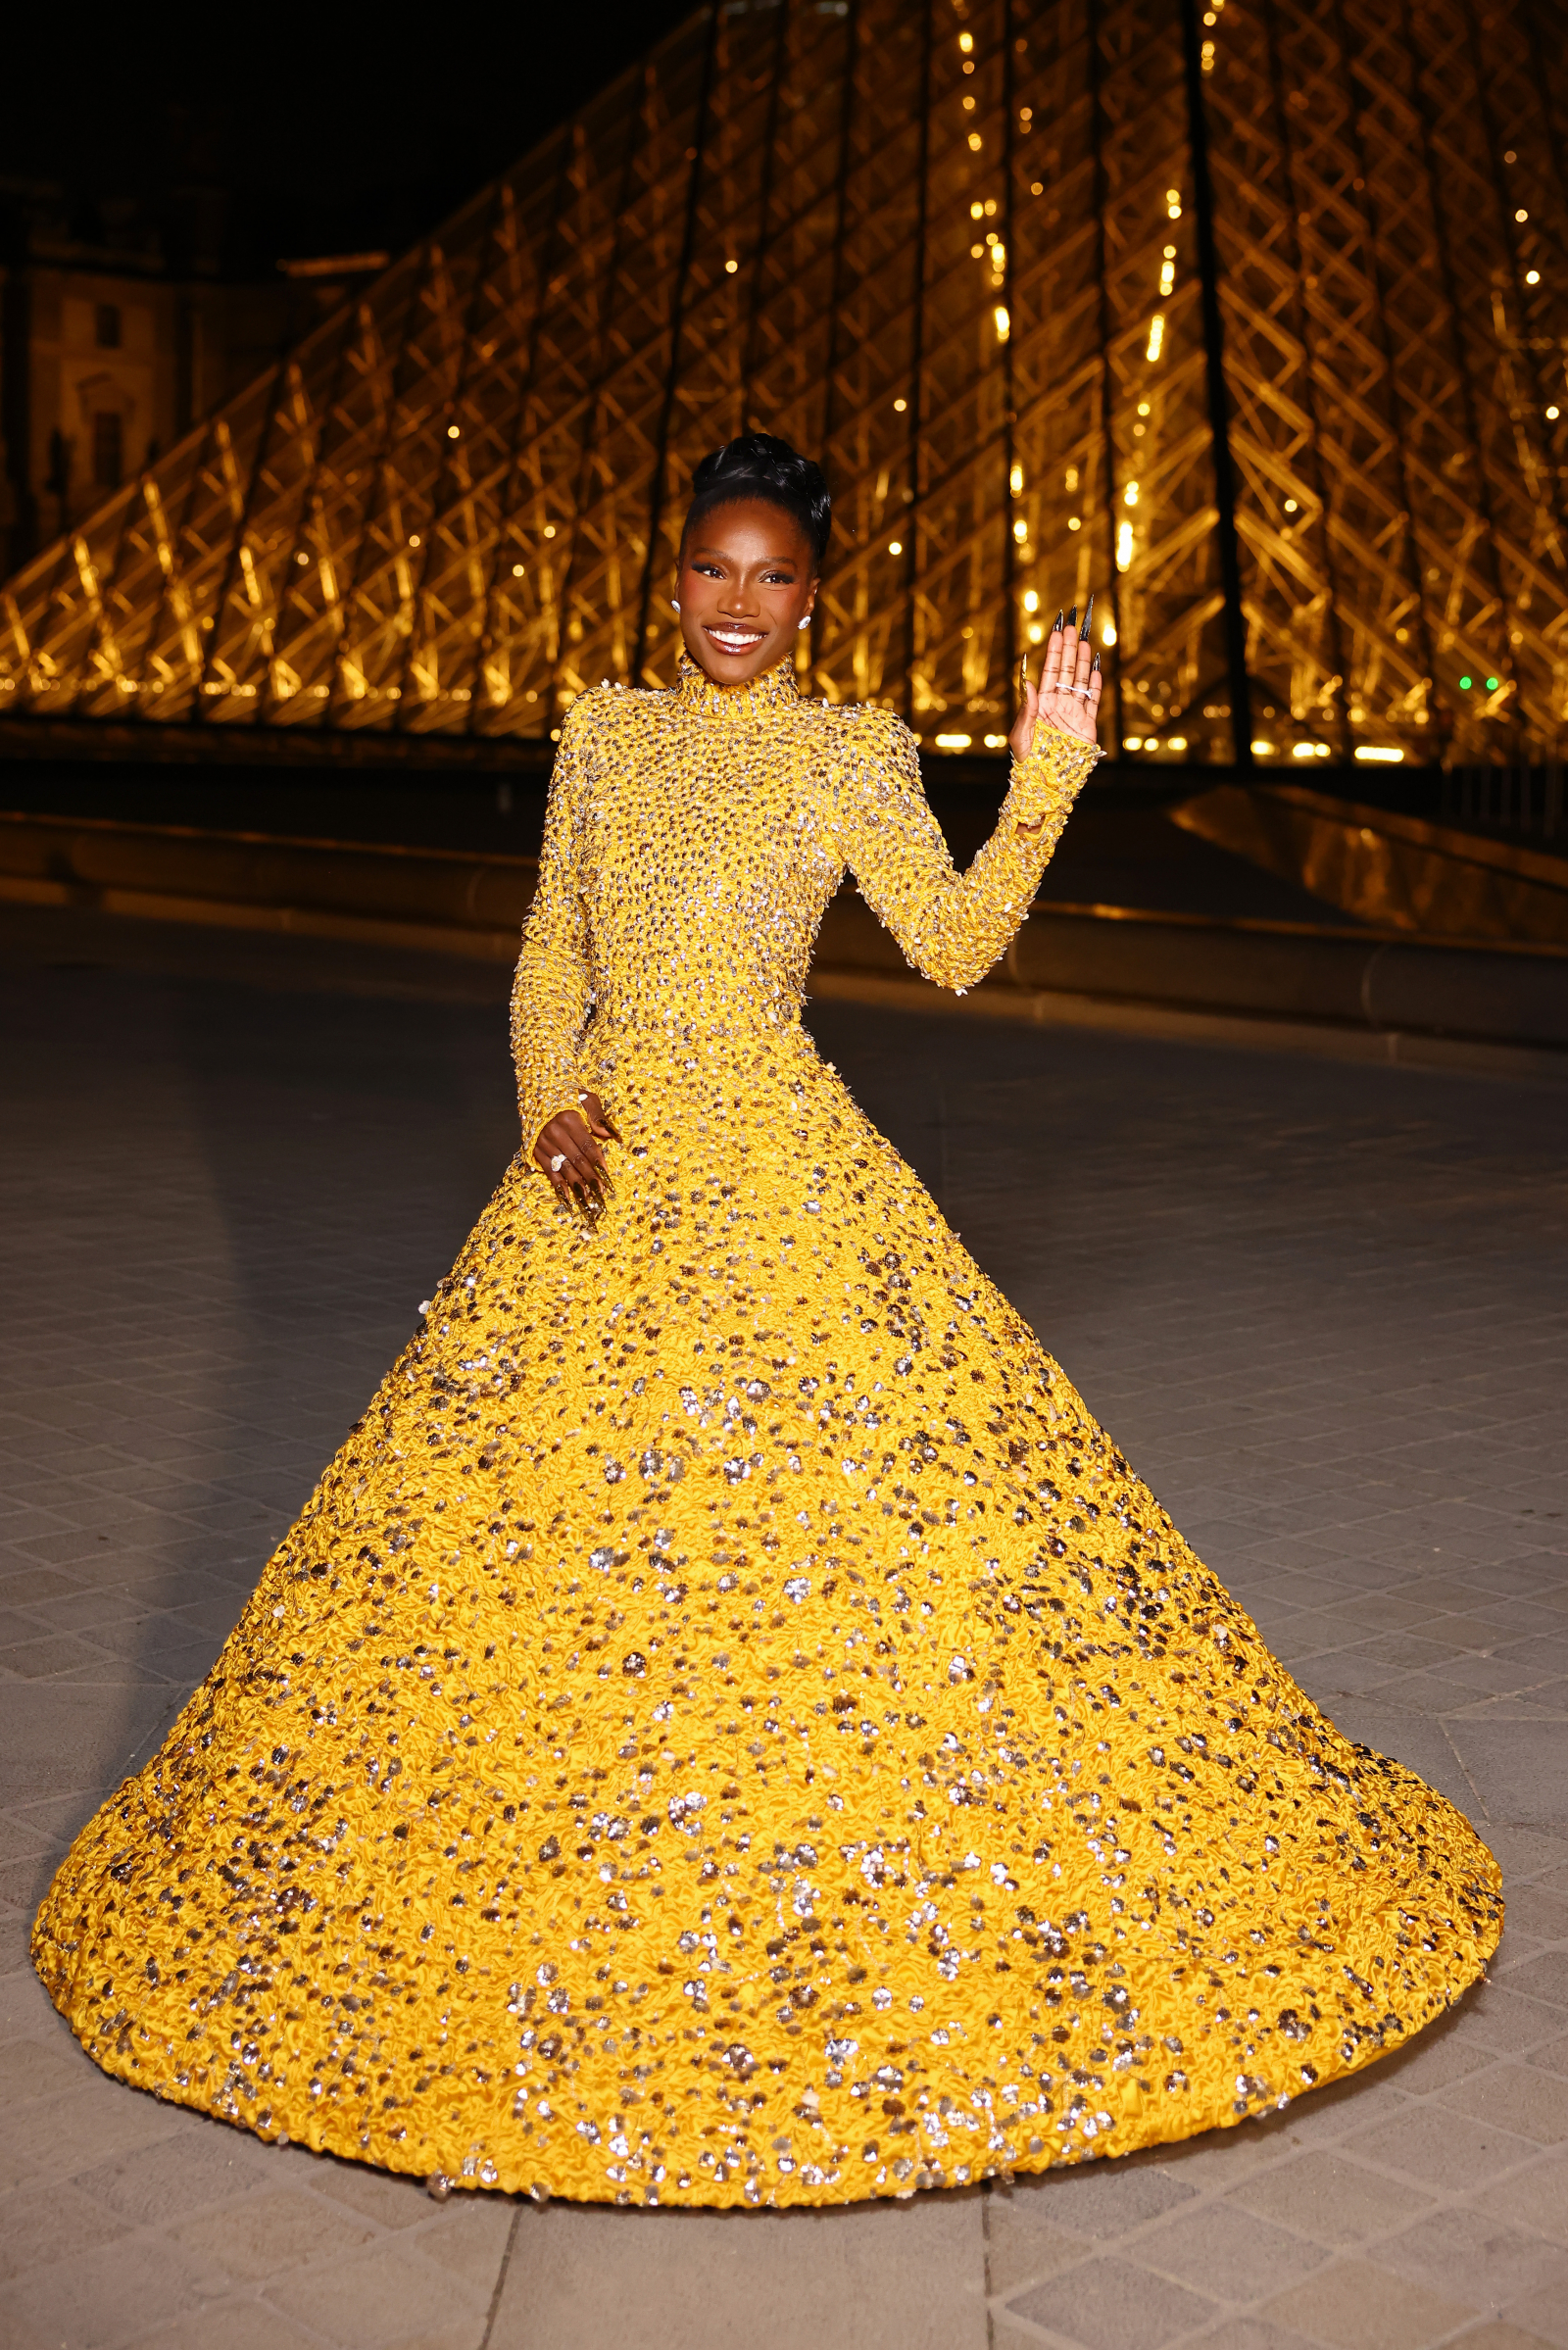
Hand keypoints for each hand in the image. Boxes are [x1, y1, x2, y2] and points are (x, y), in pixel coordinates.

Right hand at [534, 1094, 619, 1207]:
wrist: (540, 1094)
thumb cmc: (568, 1097)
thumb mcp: (586, 1098)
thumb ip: (598, 1116)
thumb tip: (610, 1134)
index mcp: (569, 1119)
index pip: (587, 1145)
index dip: (597, 1161)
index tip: (606, 1175)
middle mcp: (554, 1132)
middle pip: (576, 1159)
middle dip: (589, 1177)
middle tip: (600, 1192)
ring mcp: (543, 1142)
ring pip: (564, 1167)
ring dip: (577, 1184)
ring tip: (588, 1198)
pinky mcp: (535, 1150)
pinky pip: (548, 1170)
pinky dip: (559, 1185)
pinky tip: (568, 1196)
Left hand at [1010, 599, 1101, 761]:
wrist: (1045, 784)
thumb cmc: (1027, 762)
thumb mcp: (1021, 734)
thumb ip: (1026, 708)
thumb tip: (1028, 681)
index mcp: (1040, 704)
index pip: (1048, 672)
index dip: (1053, 652)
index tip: (1057, 632)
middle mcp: (1058, 705)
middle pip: (1065, 671)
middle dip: (1069, 649)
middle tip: (1072, 627)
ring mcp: (1073, 714)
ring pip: (1080, 682)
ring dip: (1082, 662)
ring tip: (1085, 641)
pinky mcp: (1087, 726)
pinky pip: (1093, 702)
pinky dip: (1095, 686)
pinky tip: (1096, 669)